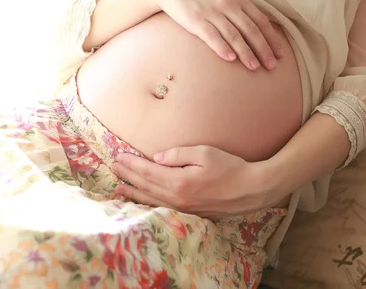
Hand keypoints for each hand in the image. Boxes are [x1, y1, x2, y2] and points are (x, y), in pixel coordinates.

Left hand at [110, 145, 272, 217]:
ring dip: (134, 192)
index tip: (119, 156)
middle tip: (113, 168)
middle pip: (146, 187)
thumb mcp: (204, 153)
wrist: (252, 190)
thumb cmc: (230, 167)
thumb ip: (178, 154)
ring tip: (119, 187)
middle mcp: (178, 199)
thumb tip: (156, 158)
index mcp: (179, 182)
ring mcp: (184, 209)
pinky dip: (148, 204)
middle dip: (128, 176)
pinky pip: (162, 208)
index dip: (132, 164)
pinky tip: (142, 201)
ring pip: (152, 201)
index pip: (148, 172)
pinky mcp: (191, 213)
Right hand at [151, 0, 283, 70]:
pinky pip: (212, 36)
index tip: (280, 54)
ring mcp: (212, 12)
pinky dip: (222, 47)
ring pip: (234, 35)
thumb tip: (262, 27)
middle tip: (271, 66)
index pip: (260, 21)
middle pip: (250, 29)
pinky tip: (230, 58)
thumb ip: (242, 9)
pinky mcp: (196, 20)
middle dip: (263, 49)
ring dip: (246, 52)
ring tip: (254, 67)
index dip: (272, 38)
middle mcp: (228, 4)